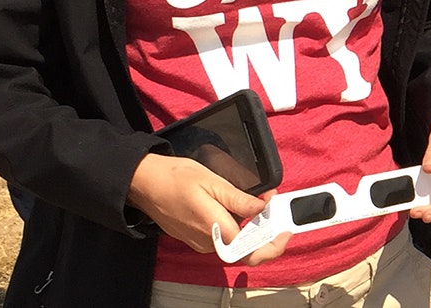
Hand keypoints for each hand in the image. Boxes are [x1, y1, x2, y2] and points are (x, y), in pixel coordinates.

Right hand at [127, 153, 287, 263]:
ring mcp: (199, 242)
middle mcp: (207, 241)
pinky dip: (238, 231)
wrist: (144, 183)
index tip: (286, 231)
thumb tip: (263, 208)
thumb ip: (239, 199)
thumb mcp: (212, 181)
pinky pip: (222, 241)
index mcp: (213, 227)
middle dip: (267, 243)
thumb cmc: (175, 177)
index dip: (272, 242)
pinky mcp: (195, 238)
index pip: (250, 248)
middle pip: (244, 253)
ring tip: (265, 214)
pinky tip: (244, 215)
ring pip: (234, 247)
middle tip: (281, 226)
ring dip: (253, 235)